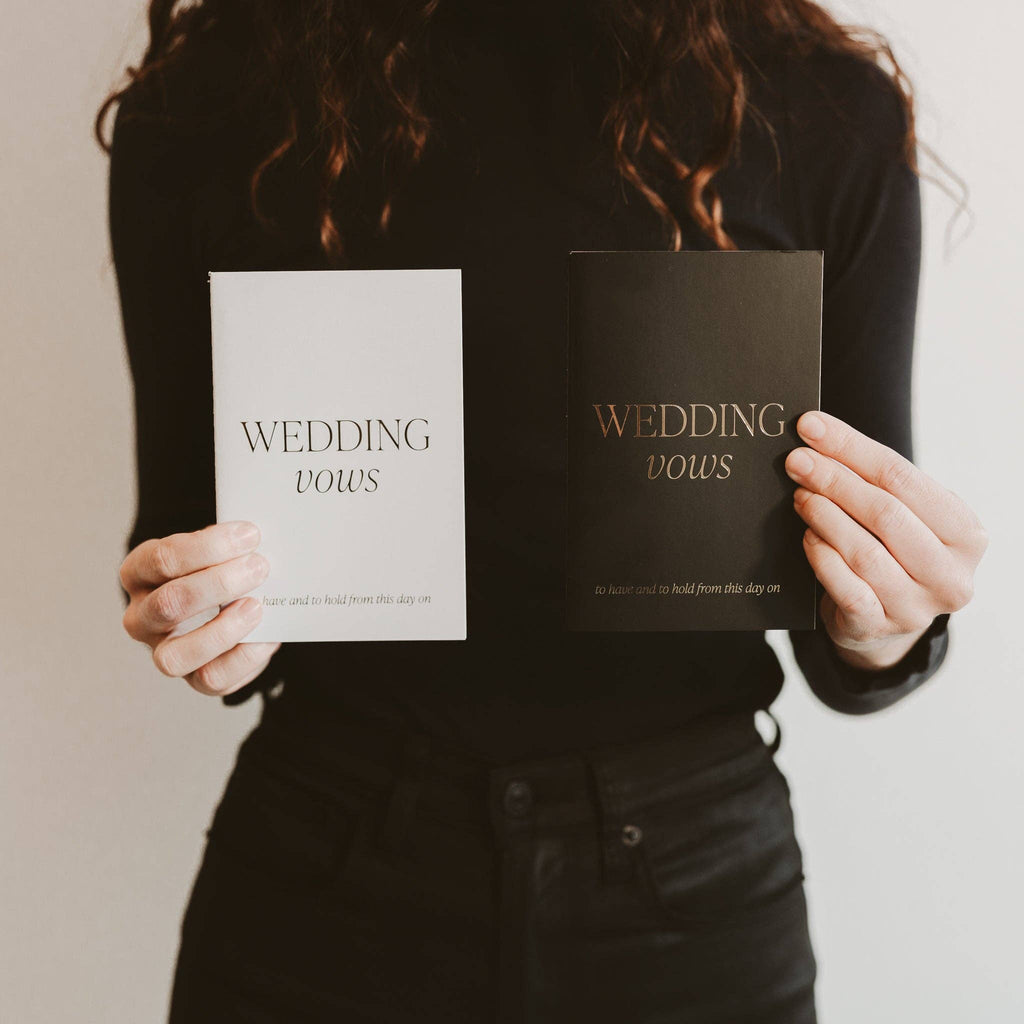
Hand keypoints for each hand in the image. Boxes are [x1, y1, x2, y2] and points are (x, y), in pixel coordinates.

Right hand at [119, 521, 280, 695]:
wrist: (234, 605)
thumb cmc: (222, 568)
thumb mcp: (218, 550)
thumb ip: (231, 546)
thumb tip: (257, 542)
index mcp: (140, 573)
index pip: (162, 558)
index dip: (208, 547)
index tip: (249, 535)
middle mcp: (141, 616)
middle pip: (168, 604)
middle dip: (219, 584)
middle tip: (259, 567)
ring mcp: (162, 651)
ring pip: (175, 656)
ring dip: (222, 631)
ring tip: (256, 607)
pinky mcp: (193, 678)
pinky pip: (212, 679)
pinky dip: (244, 658)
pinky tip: (266, 637)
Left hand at [784, 411, 987, 671]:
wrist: (883, 622)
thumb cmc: (893, 553)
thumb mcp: (904, 516)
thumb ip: (875, 481)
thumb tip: (816, 436)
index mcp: (967, 534)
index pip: (903, 478)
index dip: (852, 448)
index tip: (810, 427)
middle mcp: (950, 574)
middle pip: (885, 513)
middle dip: (834, 480)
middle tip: (797, 461)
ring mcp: (917, 608)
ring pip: (865, 552)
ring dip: (825, 517)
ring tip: (801, 496)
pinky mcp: (880, 628)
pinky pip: (846, 587)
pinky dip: (822, 557)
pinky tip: (808, 536)